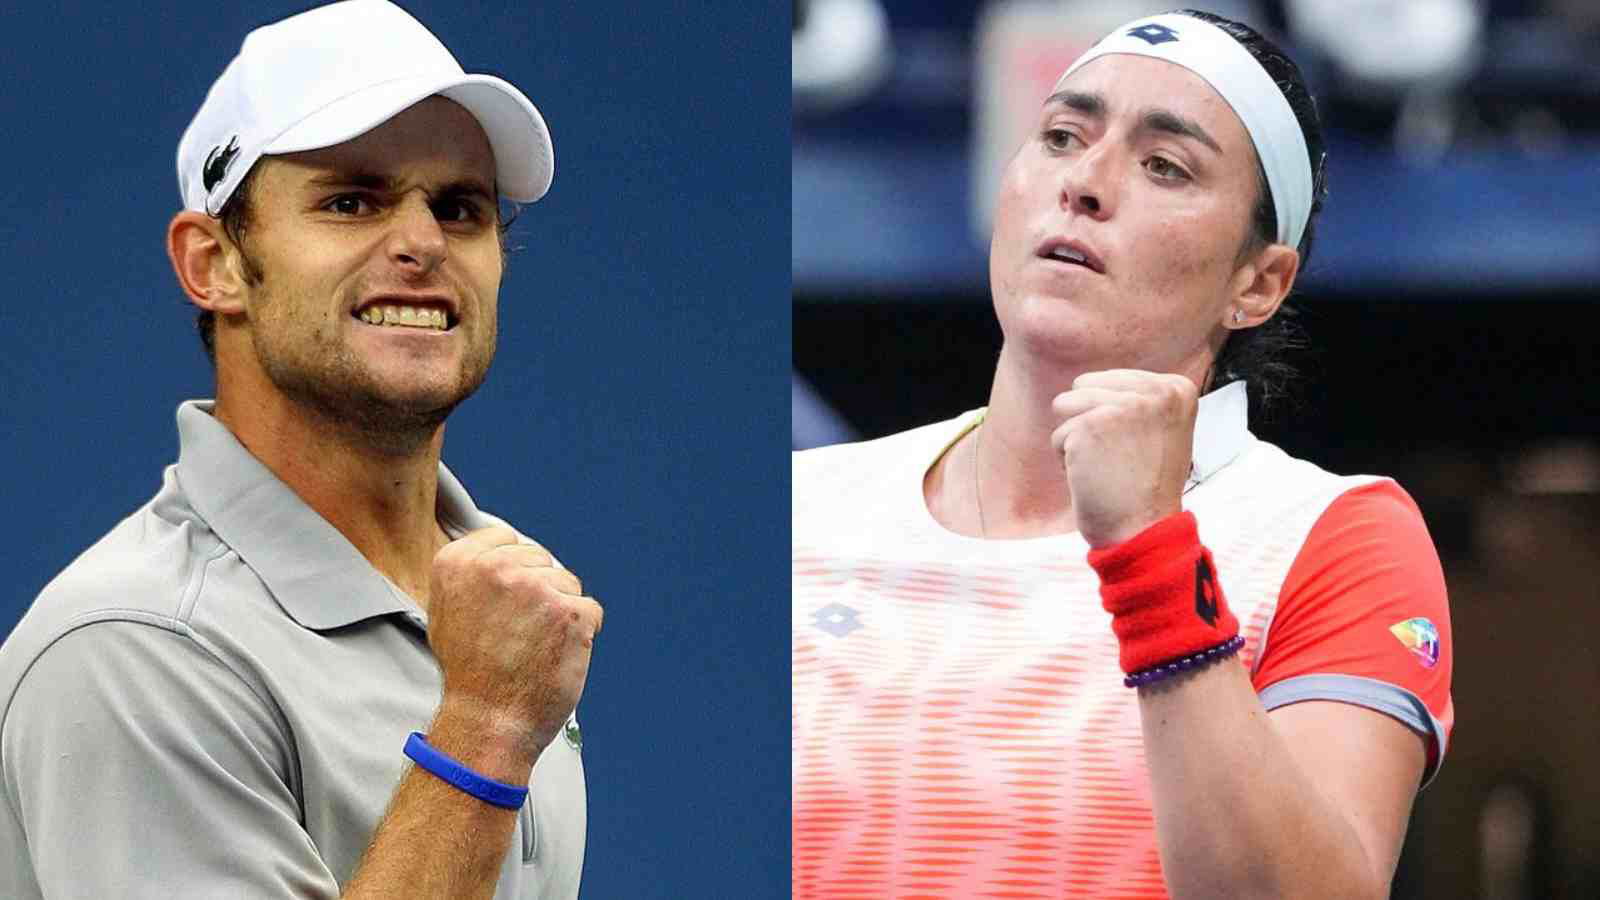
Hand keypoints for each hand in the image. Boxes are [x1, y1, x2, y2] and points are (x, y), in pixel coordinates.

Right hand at [427, 526, 602, 756]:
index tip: (503, 606)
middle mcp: (496, 568)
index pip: (506, 540)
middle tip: (517, 634)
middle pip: (540, 560)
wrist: (487, 722)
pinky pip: (590, 610)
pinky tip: (556, 656)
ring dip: (560, 613)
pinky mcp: (570, 612)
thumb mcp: (447, 611)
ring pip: (568, 583)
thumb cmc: (469, 674)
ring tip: (533, 648)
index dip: (512, 573)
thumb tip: (502, 550)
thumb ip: (471, 574)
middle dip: (538, 592)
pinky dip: (582, 635)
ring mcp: (535, 588)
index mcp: (459, 562)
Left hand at [1049, 369, 1196, 547]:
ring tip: (1106, 465)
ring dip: (1076, 440)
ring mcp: (1125, 406)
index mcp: (1177, 389)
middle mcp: (1157, 392)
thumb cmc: (1145, 487)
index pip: (1111, 379)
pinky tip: (1096, 478)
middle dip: (1089, 423)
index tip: (1138, 448)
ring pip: (1066, 406)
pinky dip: (1067, 462)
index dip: (1112, 417)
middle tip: (1120, 458)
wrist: (1144, 532)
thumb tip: (1090, 380)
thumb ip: (1139, 398)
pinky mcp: (1092, 425)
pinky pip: (1058, 436)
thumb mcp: (1159, 429)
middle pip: (1085, 387)